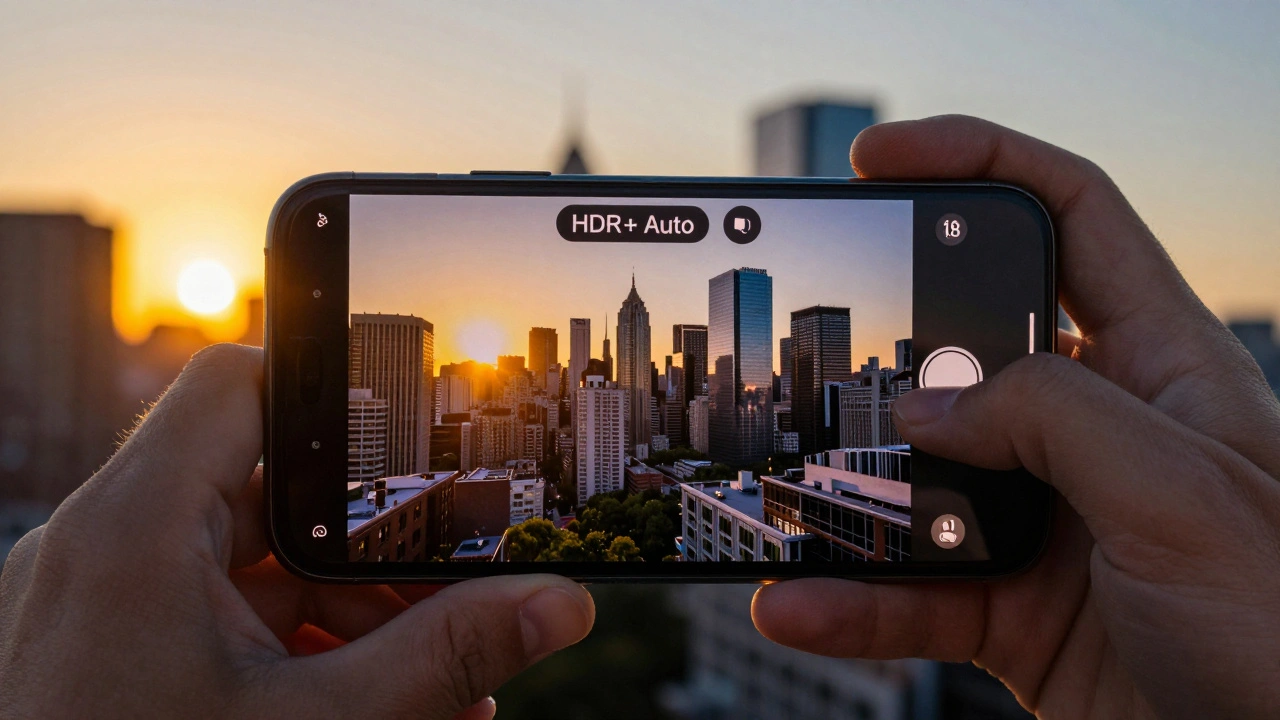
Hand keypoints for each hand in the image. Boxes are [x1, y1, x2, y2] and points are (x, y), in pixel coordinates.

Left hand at [0, 344, 594, 718]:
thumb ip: (444, 657)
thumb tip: (555, 606)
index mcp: (136, 529)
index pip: (238, 384)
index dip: (334, 393)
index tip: (417, 438)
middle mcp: (104, 549)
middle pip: (267, 492)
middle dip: (373, 554)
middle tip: (451, 602)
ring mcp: (102, 604)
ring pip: (251, 568)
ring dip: (345, 615)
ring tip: (430, 685)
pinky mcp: (108, 655)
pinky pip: (216, 622)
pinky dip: (291, 650)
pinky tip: (365, 707)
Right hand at [751, 116, 1279, 718]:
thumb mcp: (1180, 497)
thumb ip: (1049, 418)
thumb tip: (925, 400)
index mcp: (1164, 368)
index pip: (1072, 217)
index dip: (979, 163)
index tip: (881, 158)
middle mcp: (1102, 434)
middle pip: (967, 348)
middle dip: (883, 347)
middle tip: (806, 349)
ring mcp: (1054, 522)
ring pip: (922, 480)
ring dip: (846, 497)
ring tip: (781, 503)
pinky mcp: (1017, 608)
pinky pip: (913, 591)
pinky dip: (851, 600)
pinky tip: (801, 605)